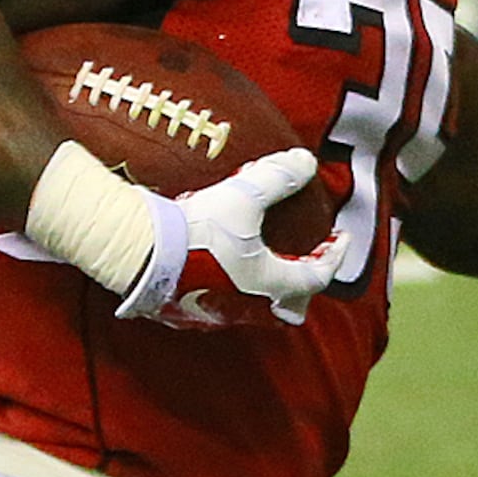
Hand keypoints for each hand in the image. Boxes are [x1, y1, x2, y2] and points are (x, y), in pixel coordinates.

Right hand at [122, 149, 345, 330]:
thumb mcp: (243, 196)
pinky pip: (219, 305)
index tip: (340, 237)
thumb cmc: (197, 231)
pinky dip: (231, 288)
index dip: (335, 255)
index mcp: (268, 283)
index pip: (318, 276)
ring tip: (260, 256)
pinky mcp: (185, 313)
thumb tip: (306, 162)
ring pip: (254, 307)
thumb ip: (278, 177)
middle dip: (302, 281)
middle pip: (289, 304)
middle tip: (304, 256)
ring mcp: (214, 314)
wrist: (137, 251)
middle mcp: (245, 307)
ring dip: (265, 284)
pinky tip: (218, 266)